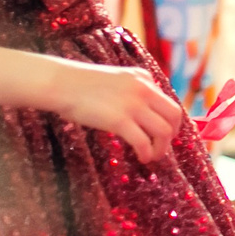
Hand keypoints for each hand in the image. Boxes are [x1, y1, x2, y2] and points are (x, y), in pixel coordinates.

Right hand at [44, 58, 182, 163]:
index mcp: (143, 77)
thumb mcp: (115, 79)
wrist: (60, 83)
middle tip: (162, 146)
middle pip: (174, 116)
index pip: (168, 101)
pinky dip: (147, 152)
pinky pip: (143, 141)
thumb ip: (132, 90)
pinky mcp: (119, 120)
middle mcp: (144, 89)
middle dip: (172, 135)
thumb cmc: (80, 84)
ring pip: (163, 131)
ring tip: (152, 156)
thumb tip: (140, 111)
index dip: (169, 121)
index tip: (163, 133)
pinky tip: (142, 158)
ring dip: (162, 148)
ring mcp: (133, 105)